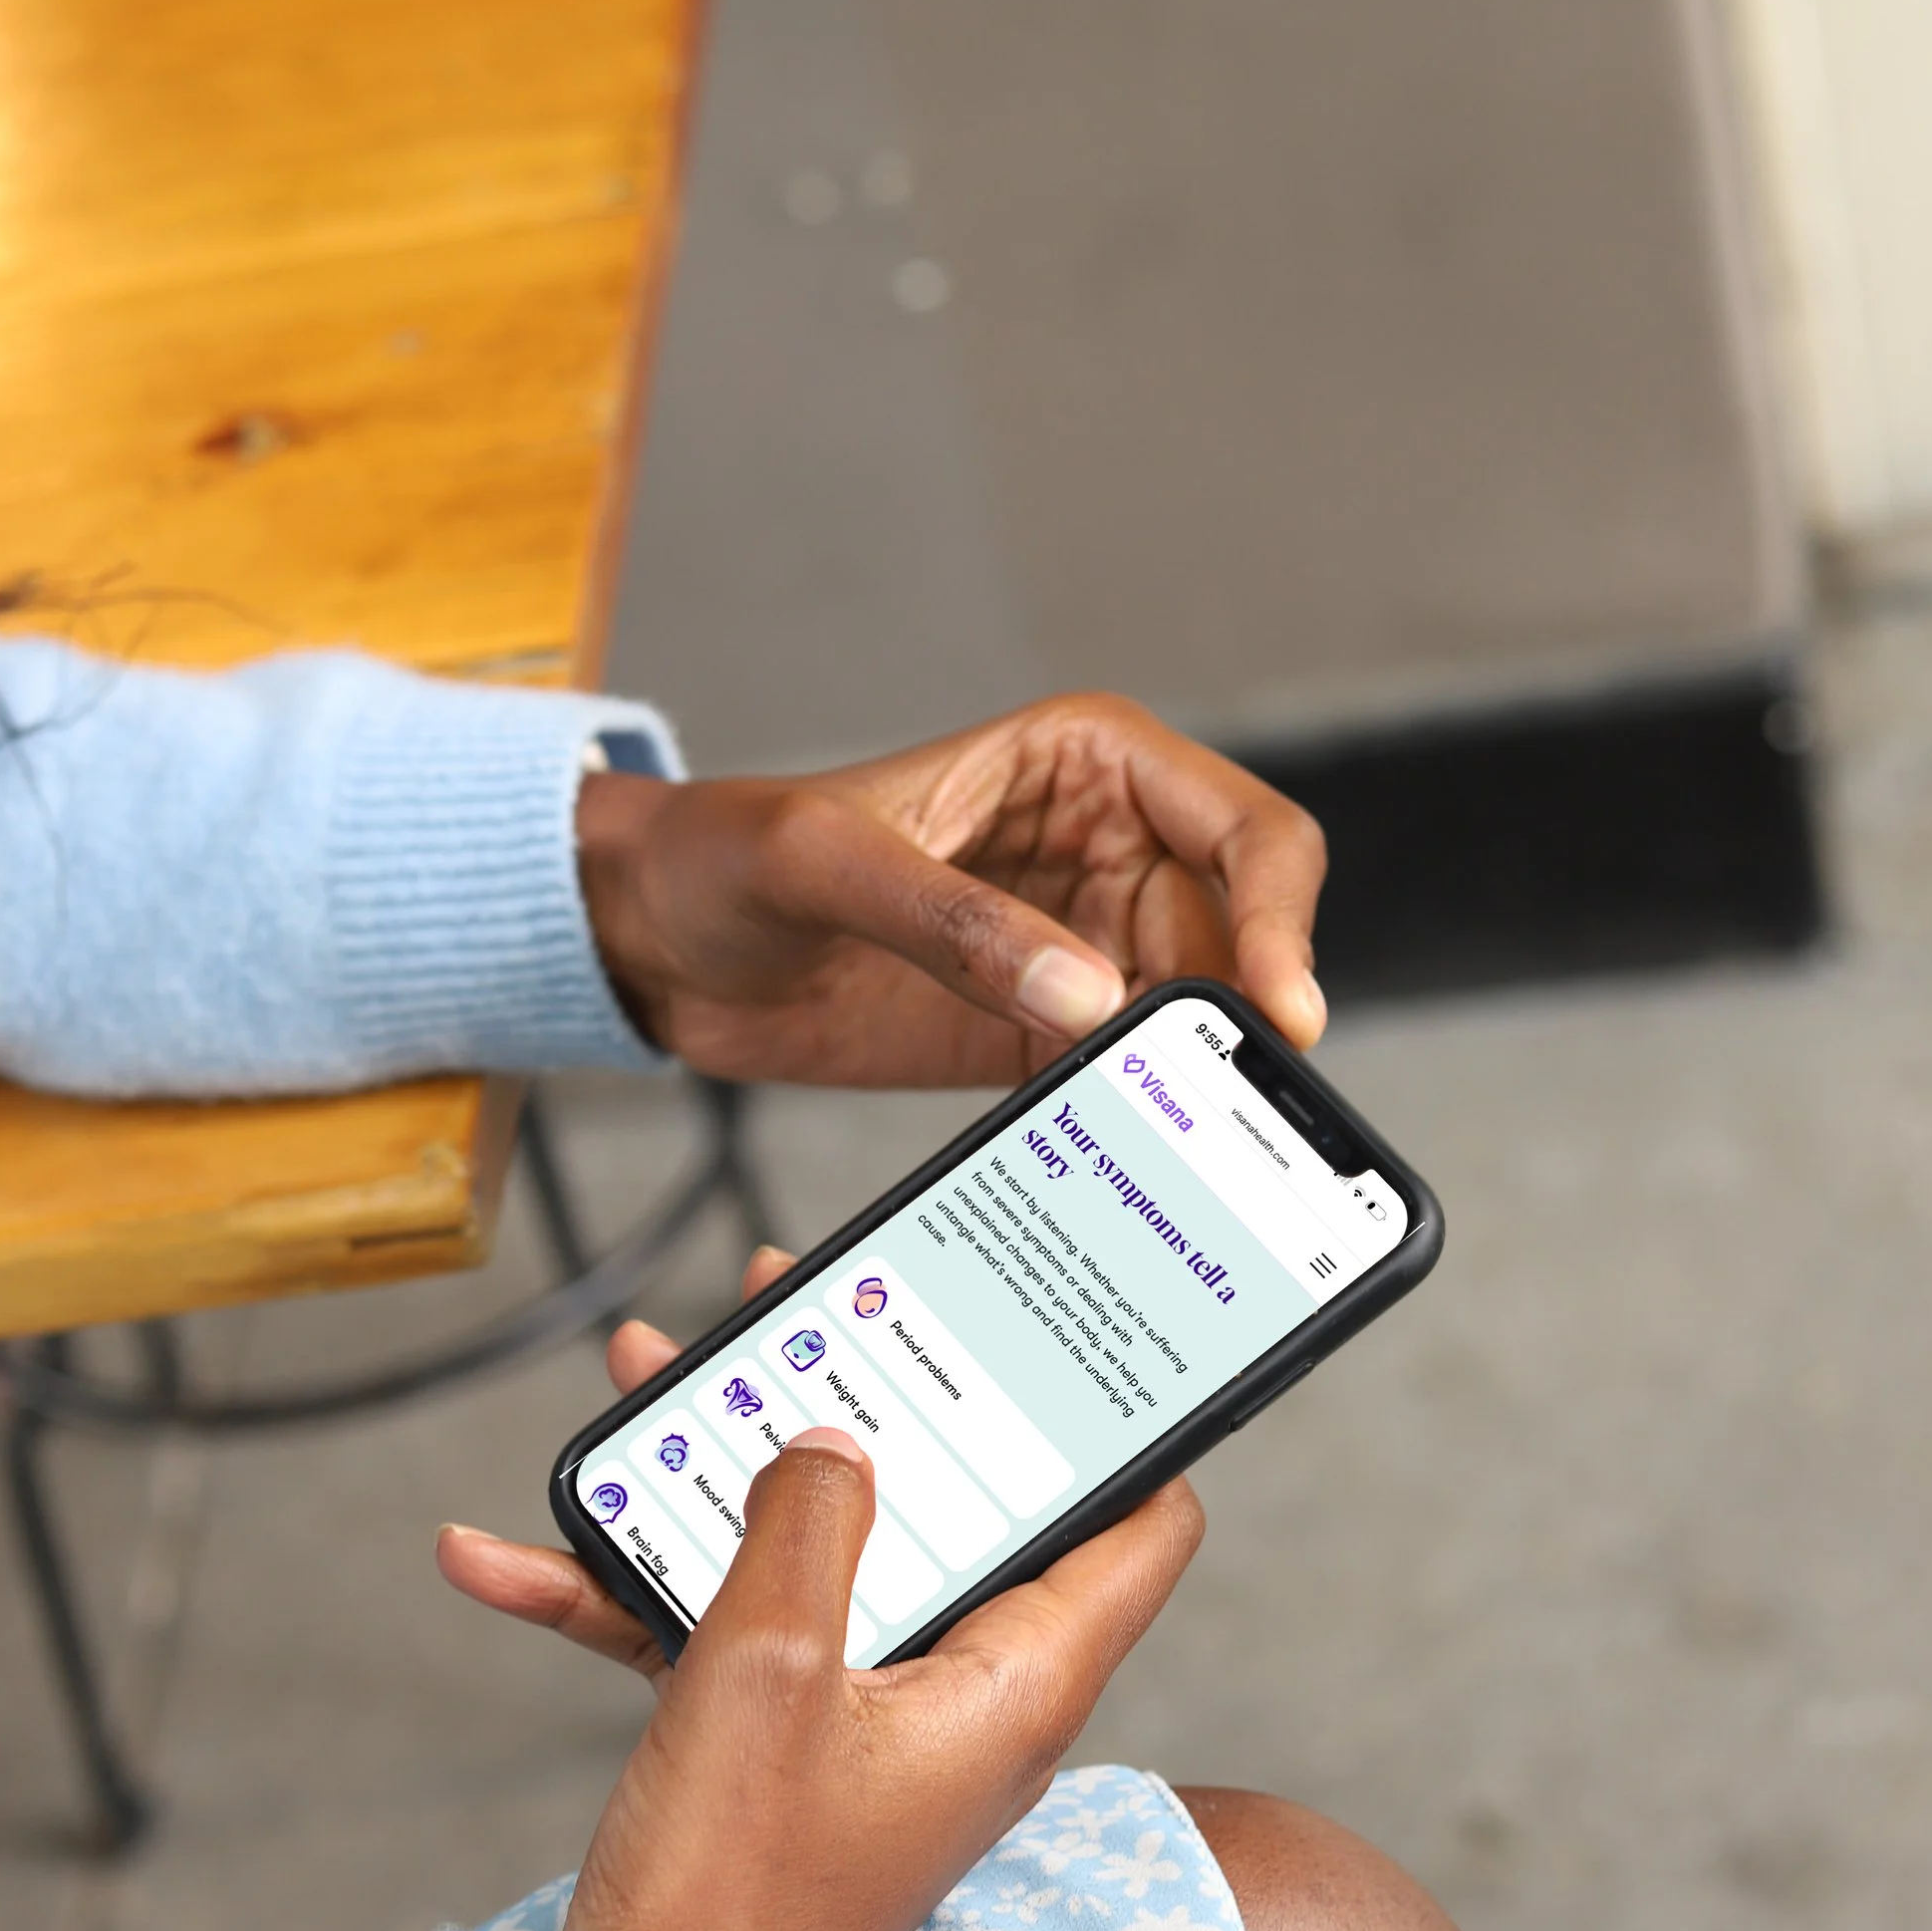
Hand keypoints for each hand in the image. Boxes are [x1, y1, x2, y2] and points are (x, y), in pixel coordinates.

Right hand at [439, 1253, 1203, 1930]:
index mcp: (1015, 1687)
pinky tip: (505, 1555)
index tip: (1075, 1332)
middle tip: (802, 1306)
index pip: (1140, 1529)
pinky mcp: (780, 1760)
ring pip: (818, 1558)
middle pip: (950, 1511)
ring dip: (722, 1475)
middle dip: (867, 1405)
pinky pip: (721, 1638)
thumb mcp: (764, 1670)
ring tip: (648, 1377)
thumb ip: (806, 1523)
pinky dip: (629, 1592)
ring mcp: (868, 1732)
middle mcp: (962, 1704)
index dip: (1123, 1424)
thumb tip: (835, 1435)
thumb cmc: (729, 1901)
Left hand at [576, 692, 1326, 1087]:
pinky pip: (1117, 1083)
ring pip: (1189, 1026)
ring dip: (1187, 1087)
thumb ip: (953, 922)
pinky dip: (1125, 1123)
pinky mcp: (1035, 1036)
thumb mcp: (822, 862)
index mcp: (1088, 766)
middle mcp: (1107, 853)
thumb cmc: (723, 853)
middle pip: (1239, 945)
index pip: (1248, 832)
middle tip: (1224, 1112)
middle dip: (1237, 1024)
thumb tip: (1089, 995)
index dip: (1282, 919)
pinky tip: (1107, 1164)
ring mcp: (1079, 951)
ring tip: (1167, 1149)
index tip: (1276, 1012)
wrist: (650, 942)